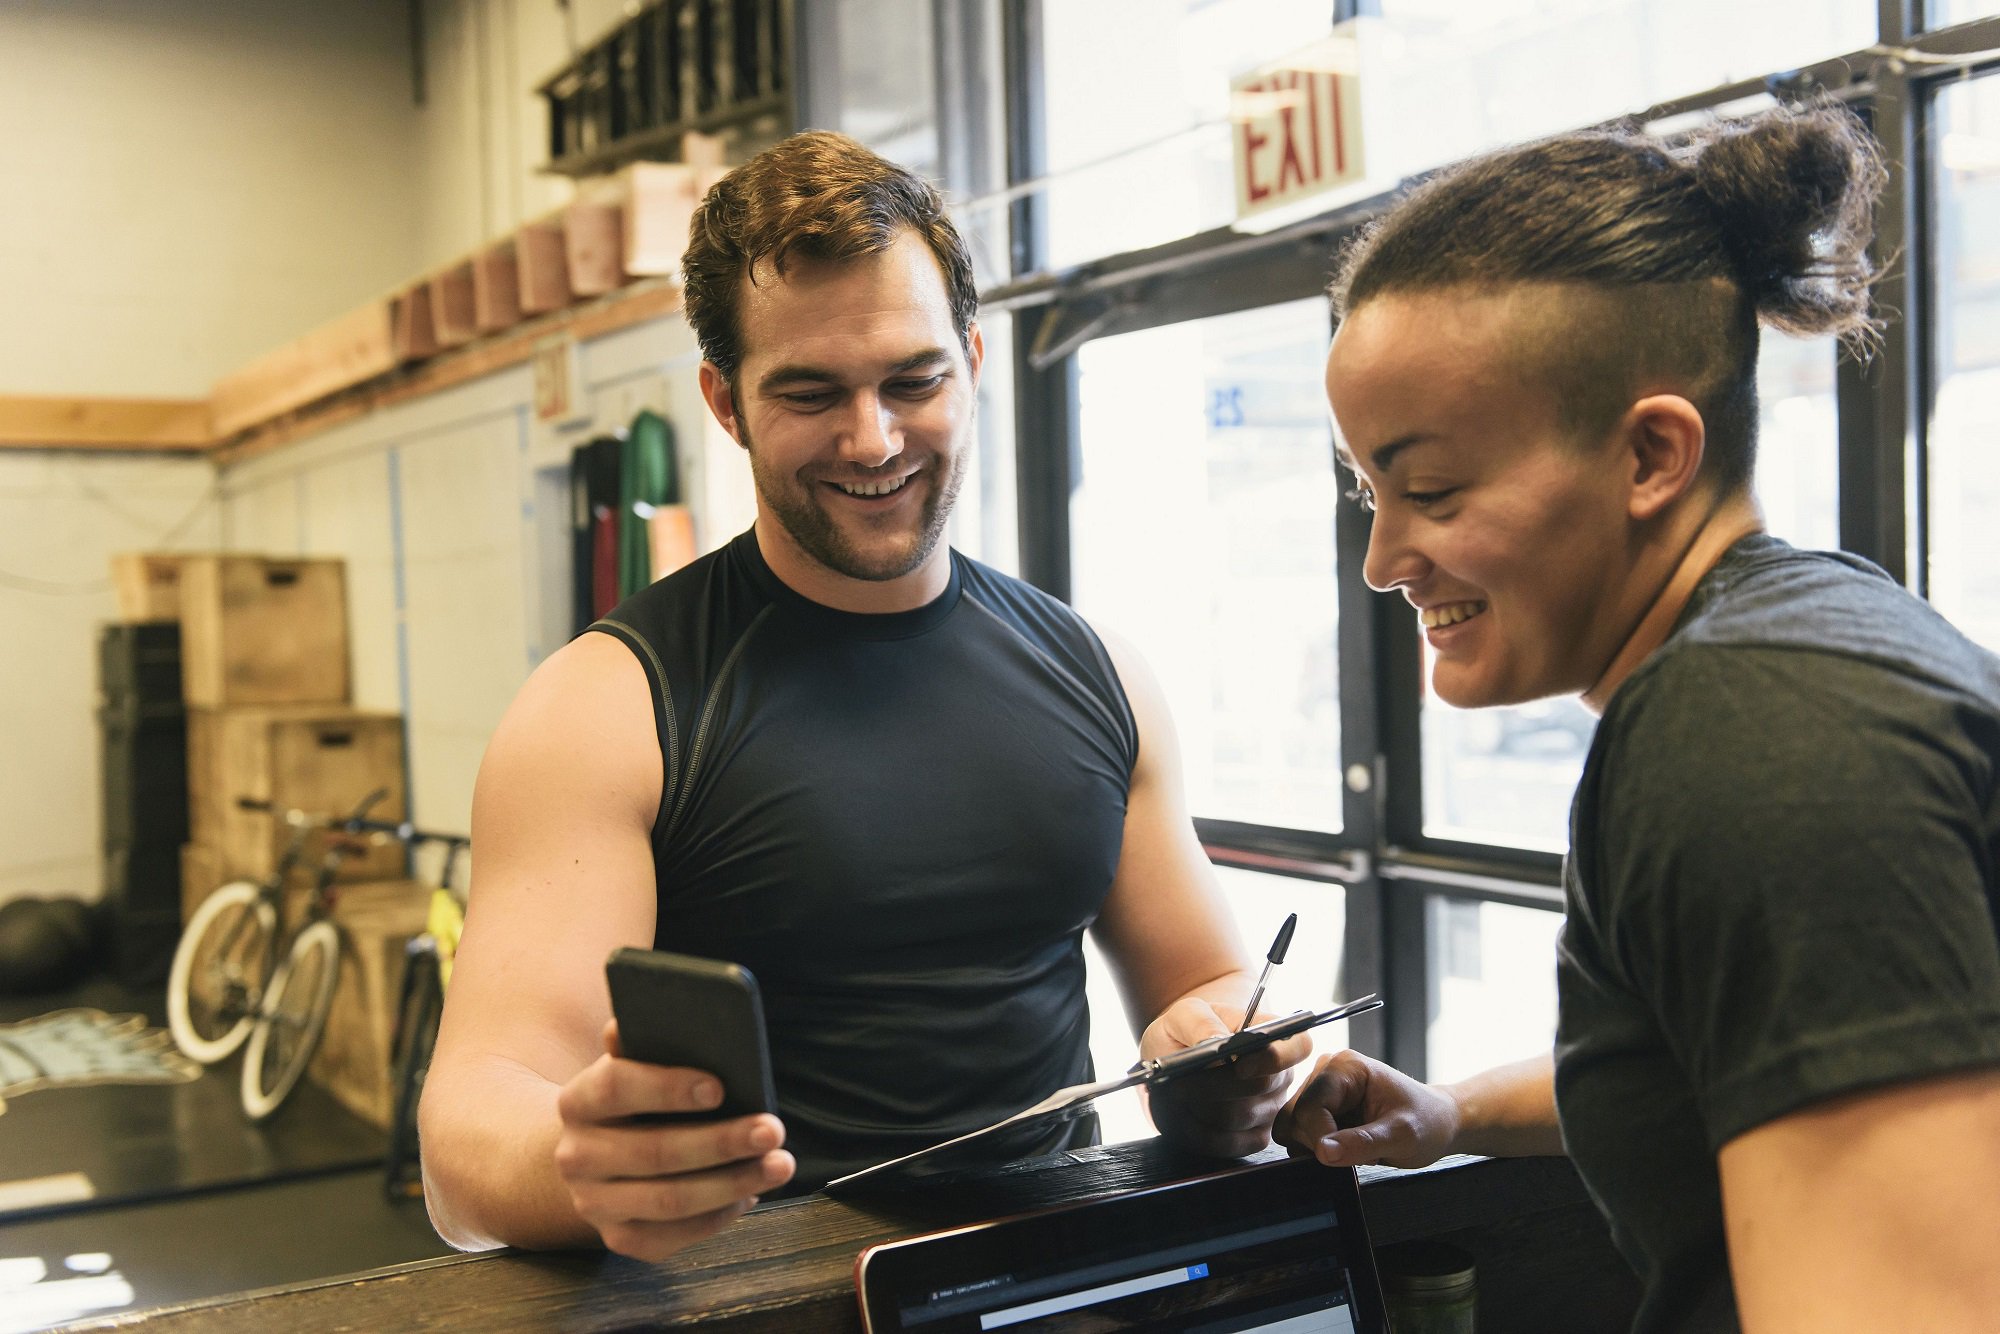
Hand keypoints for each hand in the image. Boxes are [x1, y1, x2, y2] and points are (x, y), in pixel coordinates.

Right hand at [551, 1020, 794, 1260]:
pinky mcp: (618, 1237)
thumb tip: (677, 1009)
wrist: (591, 1153)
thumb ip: (650, 1040)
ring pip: (669, 1201)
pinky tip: (750, 1193)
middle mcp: (576, 1155)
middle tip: (773, 1129)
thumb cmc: (634, 1097)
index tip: (719, 1087)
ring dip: (733, 1183)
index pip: (616, 1086)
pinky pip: (673, 1237)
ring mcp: (594, 1203)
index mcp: (578, 1099)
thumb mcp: (634, 1064)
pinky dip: (718, 1216)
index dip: (668, 1086)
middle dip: (721, 1142)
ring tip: (779, 1164)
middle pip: (654, 1152)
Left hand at [1139, 997, 1313, 1158]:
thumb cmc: (1188, 1030)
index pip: (1300, 1046)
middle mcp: (1280, 1075)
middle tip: (1179, 1082)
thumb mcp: (1185, 1013)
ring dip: (1200, 1107)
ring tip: (1175, 1092)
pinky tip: (1182, 1113)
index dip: (1275, 1057)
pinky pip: (1228, 1144)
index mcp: (1275, 1037)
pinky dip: (1197, 1131)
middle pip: (1260, 1087)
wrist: (1177, 1057)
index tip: (1240, 1064)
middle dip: (1214, 1085)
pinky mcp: (1253, 1139)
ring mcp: (1270, 1110)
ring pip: (1238, 1117)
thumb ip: (1201, 1022)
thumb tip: (1217, 1042)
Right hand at [1274, 1049, 1457, 1168]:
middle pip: (1295, 1117)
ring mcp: (1320, 1088)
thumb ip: (1362, 1143)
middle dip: (1323, 1144)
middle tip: (1361, 1150)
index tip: (1351, 1155)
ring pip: (1292, 1127)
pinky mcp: (1319, 1106)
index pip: (1309, 1107)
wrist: (1438, 1123)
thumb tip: (1323, 1152)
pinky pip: (1300, 1133)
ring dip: (1320, 1147)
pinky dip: (1320, 1148)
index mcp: (1345, 1067)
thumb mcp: (1403, 1135)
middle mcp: (1326, 1071)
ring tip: (1356, 1146)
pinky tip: (1347, 1145)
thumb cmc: (1427, 1121)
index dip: (1323, 1138)